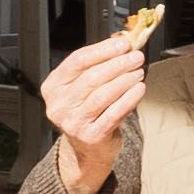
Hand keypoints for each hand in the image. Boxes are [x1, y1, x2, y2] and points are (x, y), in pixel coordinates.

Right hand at [42, 29, 146, 193]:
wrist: (86, 150)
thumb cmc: (87, 112)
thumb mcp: (83, 88)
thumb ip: (97, 66)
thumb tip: (121, 43)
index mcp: (53, 87)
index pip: (77, 61)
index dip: (103, 50)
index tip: (123, 44)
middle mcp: (59, 105)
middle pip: (91, 77)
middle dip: (118, 64)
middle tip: (136, 57)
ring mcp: (73, 123)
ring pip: (102, 95)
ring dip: (124, 80)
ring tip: (138, 72)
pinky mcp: (91, 136)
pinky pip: (113, 113)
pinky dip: (129, 99)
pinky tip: (139, 89)